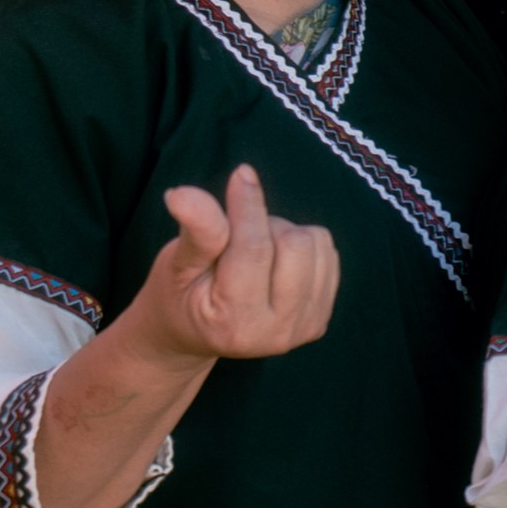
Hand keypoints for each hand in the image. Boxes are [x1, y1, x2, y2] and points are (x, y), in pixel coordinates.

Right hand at [119, 165, 339, 371]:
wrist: (195, 333)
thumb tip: (182, 193)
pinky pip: (329, 254)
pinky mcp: (321, 318)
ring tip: (253, 252)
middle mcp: (277, 332)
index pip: (254, 249)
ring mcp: (305, 327)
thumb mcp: (177, 264)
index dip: (247, 206)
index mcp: (234, 322)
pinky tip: (275, 263)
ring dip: (283, 234)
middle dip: (263, 225)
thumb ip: (195, 231)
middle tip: (236, 237)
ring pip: (315, 244)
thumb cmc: (180, 294)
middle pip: (294, 245)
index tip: (241, 174)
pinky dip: (303, 246)